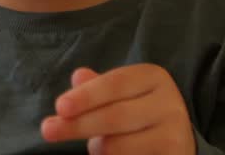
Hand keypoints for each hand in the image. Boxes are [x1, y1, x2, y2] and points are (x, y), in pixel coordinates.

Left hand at [41, 65, 194, 154]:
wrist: (173, 139)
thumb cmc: (136, 112)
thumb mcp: (118, 93)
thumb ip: (96, 87)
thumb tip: (79, 76)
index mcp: (153, 77)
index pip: (114, 84)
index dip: (85, 96)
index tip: (59, 108)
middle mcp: (170, 102)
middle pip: (114, 116)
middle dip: (77, 125)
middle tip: (48, 130)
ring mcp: (176, 132)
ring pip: (119, 145)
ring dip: (98, 147)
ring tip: (98, 144)